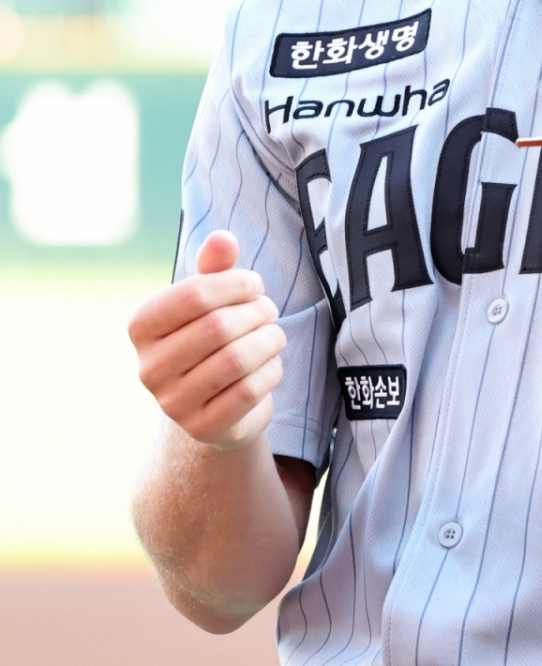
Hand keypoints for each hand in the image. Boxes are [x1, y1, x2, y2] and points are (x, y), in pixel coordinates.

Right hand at [129, 231, 285, 449]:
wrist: (218, 404)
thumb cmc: (213, 339)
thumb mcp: (211, 300)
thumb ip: (215, 267)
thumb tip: (223, 238)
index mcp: (141, 327)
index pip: (194, 294)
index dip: (236, 284)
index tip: (255, 285)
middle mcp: (148, 368)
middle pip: (218, 326)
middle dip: (257, 312)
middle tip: (270, 310)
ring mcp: (172, 403)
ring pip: (236, 359)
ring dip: (269, 340)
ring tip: (275, 334)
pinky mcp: (202, 428)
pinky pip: (248, 392)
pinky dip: (271, 371)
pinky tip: (271, 364)